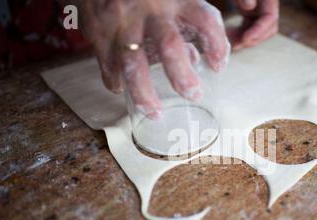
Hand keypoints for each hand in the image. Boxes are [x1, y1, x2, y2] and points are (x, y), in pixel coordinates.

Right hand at [74, 0, 229, 117]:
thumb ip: (188, 23)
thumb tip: (195, 58)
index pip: (205, 20)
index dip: (216, 45)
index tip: (218, 67)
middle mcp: (150, 8)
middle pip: (169, 46)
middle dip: (182, 77)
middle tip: (193, 94)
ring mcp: (123, 19)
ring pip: (133, 64)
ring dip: (144, 94)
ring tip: (155, 113)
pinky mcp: (99, 29)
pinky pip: (108, 64)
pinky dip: (115, 81)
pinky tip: (121, 89)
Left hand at [228, 0, 278, 50]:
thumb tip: (250, 7)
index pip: (270, 18)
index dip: (259, 30)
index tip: (245, 38)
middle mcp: (267, 6)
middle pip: (268, 29)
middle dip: (253, 39)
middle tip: (236, 44)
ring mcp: (259, 11)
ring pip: (257, 32)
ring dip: (244, 40)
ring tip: (229, 41)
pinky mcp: (250, 14)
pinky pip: (248, 29)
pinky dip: (239, 35)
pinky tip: (227, 35)